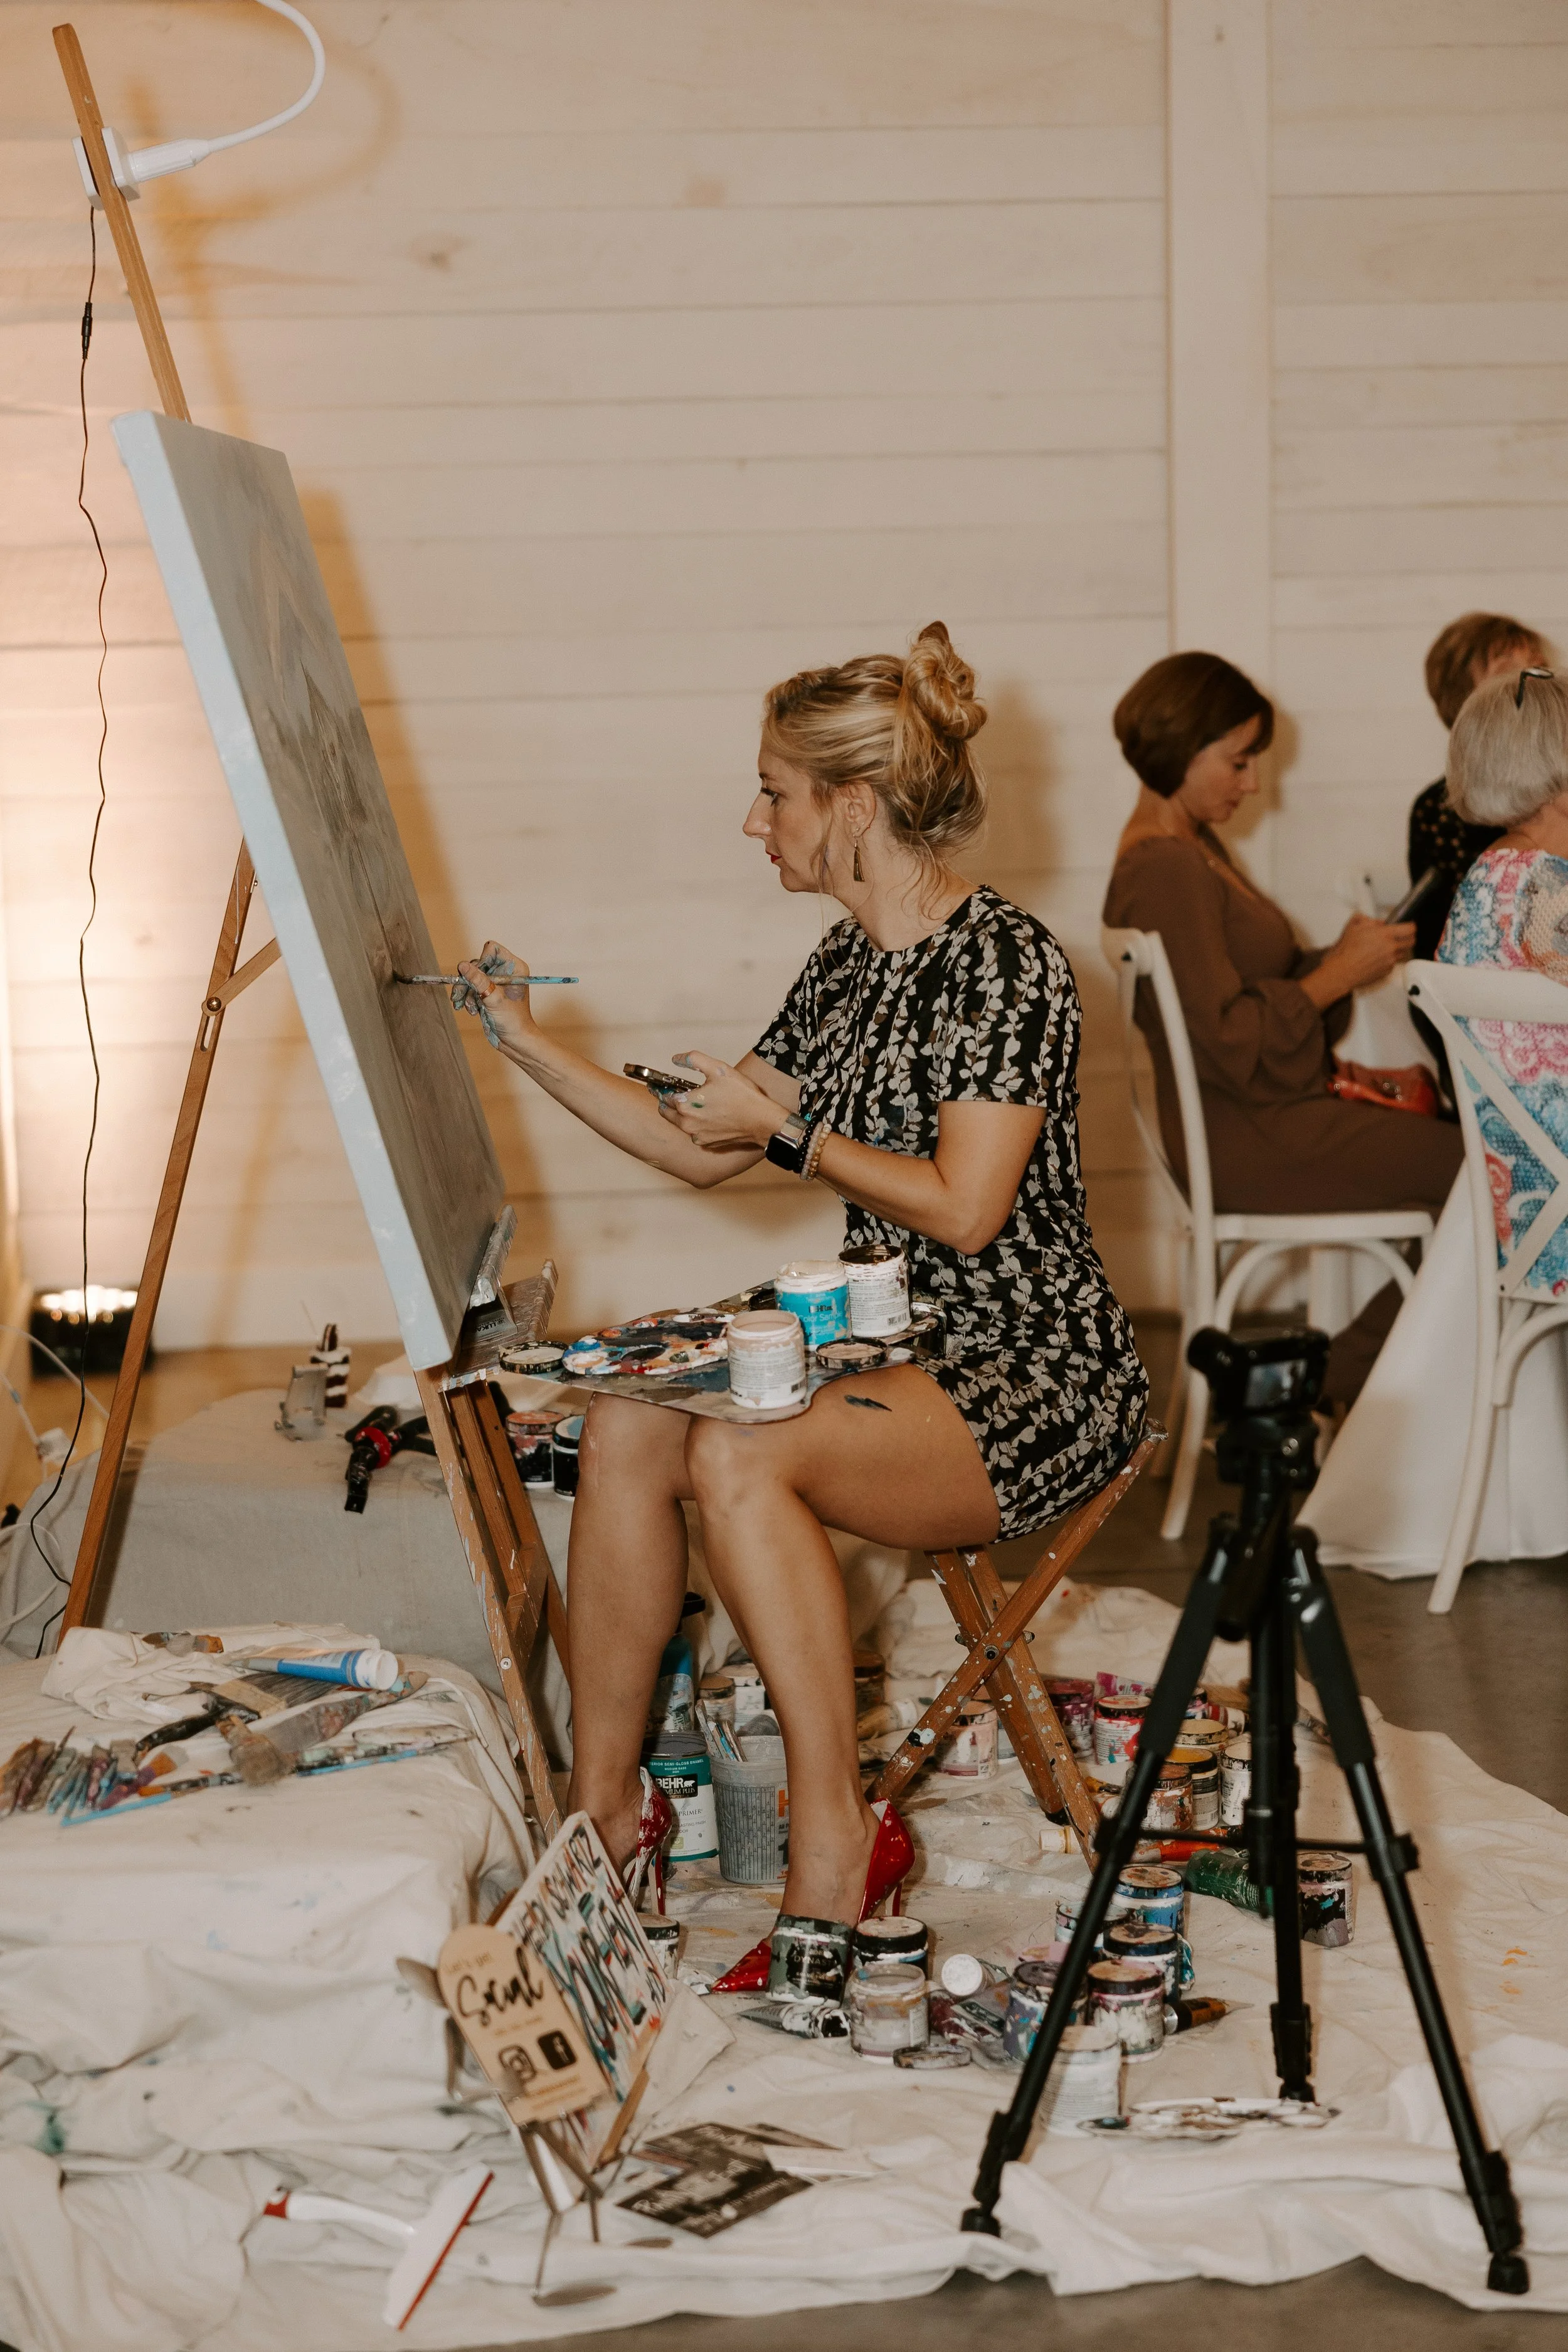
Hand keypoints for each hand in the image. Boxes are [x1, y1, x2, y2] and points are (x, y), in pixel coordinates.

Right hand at [453, 940, 537, 1053]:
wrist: (514, 1041)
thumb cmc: (513, 1020)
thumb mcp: (493, 998)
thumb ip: (478, 981)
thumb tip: (462, 965)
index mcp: (514, 967)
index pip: (492, 949)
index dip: (482, 961)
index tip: (478, 976)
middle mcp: (505, 972)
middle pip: (478, 963)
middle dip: (468, 980)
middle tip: (462, 994)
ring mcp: (495, 982)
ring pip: (471, 976)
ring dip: (466, 991)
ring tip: (468, 1007)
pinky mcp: (487, 992)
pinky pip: (470, 988)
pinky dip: (467, 998)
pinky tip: (471, 1011)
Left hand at [655, 1051, 780, 1151]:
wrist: (762, 1121)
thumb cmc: (742, 1095)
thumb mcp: (718, 1068)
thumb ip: (693, 1059)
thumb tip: (677, 1058)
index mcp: (685, 1105)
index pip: (663, 1097)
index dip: (659, 1089)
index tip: (656, 1086)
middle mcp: (687, 1124)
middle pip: (668, 1113)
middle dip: (668, 1103)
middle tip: (673, 1094)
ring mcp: (697, 1136)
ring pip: (681, 1123)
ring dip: (683, 1114)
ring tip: (695, 1103)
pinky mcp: (708, 1144)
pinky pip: (695, 1132)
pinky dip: (697, 1124)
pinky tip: (709, 1115)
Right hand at [1310, 913, 1416, 1002]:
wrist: (1343, 970)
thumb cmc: (1347, 949)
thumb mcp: (1354, 925)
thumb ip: (1369, 920)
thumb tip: (1378, 923)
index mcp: (1385, 934)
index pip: (1410, 929)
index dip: (1411, 926)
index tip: (1409, 926)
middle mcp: (1391, 948)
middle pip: (1411, 942)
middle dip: (1409, 937)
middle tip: (1402, 936)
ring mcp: (1390, 961)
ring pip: (1403, 953)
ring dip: (1398, 949)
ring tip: (1386, 948)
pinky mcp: (1387, 971)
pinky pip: (1393, 963)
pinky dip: (1389, 960)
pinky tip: (1377, 958)